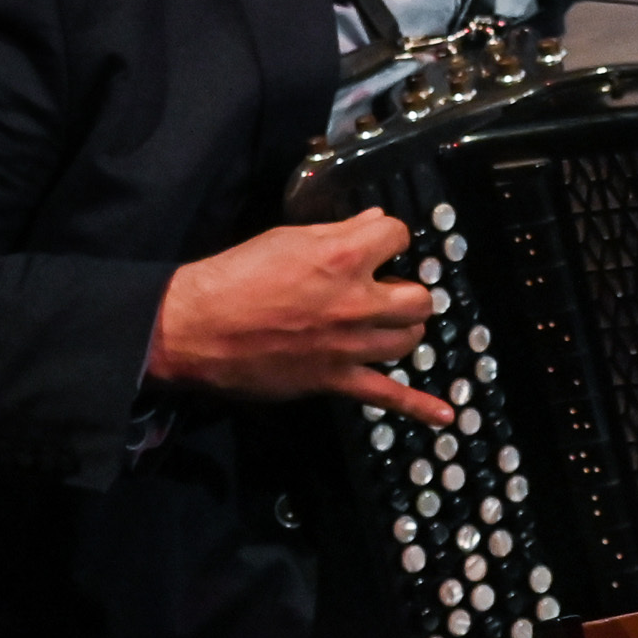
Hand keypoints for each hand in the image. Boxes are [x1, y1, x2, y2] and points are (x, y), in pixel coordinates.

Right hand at [146, 214, 448, 421]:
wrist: (192, 328)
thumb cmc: (234, 276)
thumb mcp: (285, 239)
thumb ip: (337, 231)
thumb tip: (377, 220)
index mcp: (344, 259)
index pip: (398, 236)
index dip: (388, 238)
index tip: (375, 244)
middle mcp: (357, 303)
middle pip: (419, 297)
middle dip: (405, 291)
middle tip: (382, 291)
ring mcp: (351, 346)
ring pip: (410, 338)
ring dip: (401, 329)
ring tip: (381, 324)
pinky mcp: (336, 379)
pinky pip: (388, 396)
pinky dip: (418, 407)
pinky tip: (446, 417)